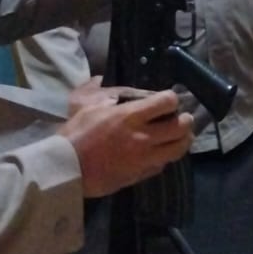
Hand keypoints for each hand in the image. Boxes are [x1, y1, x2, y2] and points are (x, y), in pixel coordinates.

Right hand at [59, 86, 192, 196]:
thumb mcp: (84, 104)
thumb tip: (102, 79)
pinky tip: (160, 153)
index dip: (171, 98)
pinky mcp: (140, 174)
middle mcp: (143, 137)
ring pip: (178, 149)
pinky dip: (165, 157)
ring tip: (180, 136)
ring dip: (183, 140)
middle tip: (182, 118)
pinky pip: (162, 165)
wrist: (66, 169)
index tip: (169, 99)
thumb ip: (98, 90)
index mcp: (130, 116)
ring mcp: (144, 158)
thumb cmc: (74, 133)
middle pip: (180, 127)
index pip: (166, 102)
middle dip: (186, 120)